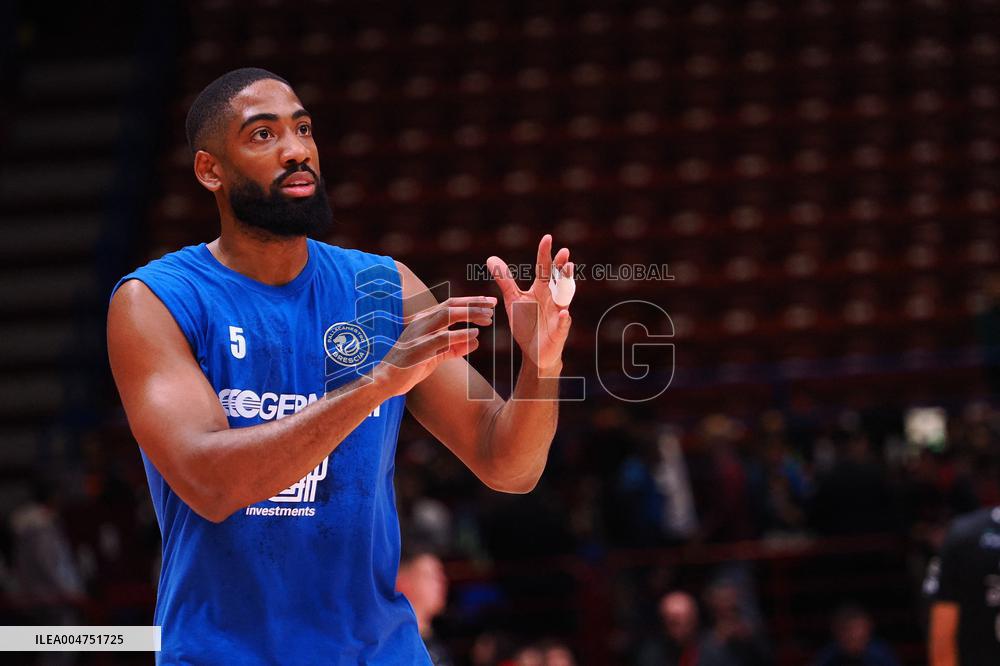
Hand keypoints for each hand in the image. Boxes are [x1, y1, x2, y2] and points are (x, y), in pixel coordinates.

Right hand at [376, 296, 495, 396]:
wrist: (385, 382)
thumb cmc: (409, 368)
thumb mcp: (435, 356)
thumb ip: (454, 348)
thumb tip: (476, 342)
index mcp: (424, 320)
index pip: (450, 305)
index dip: (471, 302)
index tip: (489, 302)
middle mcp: (421, 322)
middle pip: (451, 304)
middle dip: (473, 302)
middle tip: (493, 304)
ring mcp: (419, 333)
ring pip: (447, 315)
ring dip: (469, 314)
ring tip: (488, 318)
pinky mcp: (419, 348)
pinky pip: (443, 337)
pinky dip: (460, 335)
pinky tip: (475, 335)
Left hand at [487, 234, 573, 371]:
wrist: (534, 352)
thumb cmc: (527, 323)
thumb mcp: (513, 300)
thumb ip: (505, 280)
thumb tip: (491, 258)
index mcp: (541, 289)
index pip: (544, 268)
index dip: (545, 253)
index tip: (547, 238)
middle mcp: (553, 298)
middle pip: (558, 279)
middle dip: (561, 266)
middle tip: (564, 252)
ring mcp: (558, 314)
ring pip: (565, 297)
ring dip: (567, 285)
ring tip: (569, 270)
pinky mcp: (560, 331)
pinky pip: (564, 324)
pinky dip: (565, 319)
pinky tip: (564, 313)